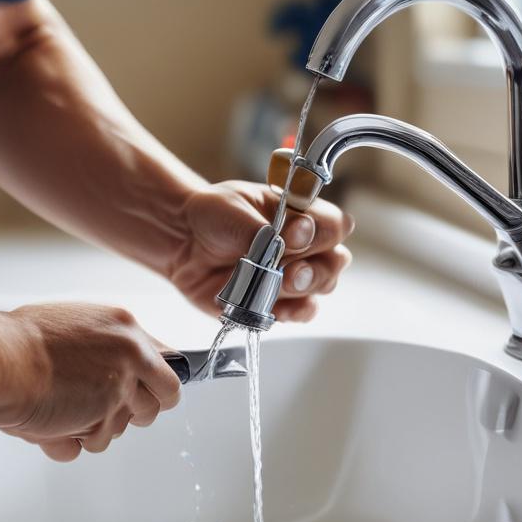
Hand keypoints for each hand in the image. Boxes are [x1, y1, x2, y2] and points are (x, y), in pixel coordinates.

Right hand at [3, 303, 181, 461]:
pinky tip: (48, 422)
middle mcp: (130, 358)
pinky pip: (91, 445)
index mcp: (126, 330)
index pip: (166, 367)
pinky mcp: (101, 421)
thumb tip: (122, 361)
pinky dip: (65, 441)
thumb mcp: (75, 324)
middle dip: (130, 411)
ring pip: (122, 428)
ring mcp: (119, 391)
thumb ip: (106, 346)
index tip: (148, 392)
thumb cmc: (21, 341)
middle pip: (157, 403)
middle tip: (98, 406)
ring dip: (92, 427)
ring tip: (60, 408)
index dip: (153, 385)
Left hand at [172, 181, 354, 321]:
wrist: (185, 240)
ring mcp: (293, 276)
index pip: (335, 225)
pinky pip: (301, 313)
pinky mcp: (277, 302)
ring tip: (277, 282)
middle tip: (290, 268)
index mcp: (301, 215)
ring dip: (302, 287)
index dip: (322, 232)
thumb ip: (265, 227)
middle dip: (317, 267)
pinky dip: (292, 312)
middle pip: (336, 261)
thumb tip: (297, 234)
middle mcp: (306, 247)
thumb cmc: (215, 215)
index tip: (296, 233)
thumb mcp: (235, 209)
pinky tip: (275, 306)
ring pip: (322, 288)